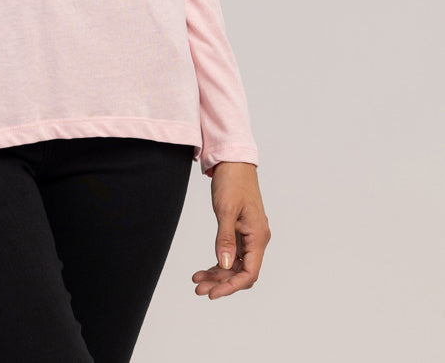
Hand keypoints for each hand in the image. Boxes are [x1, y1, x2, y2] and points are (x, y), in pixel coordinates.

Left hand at [192, 162, 270, 299]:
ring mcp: (249, 236)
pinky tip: (204, 269)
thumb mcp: (225, 210)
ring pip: (235, 265)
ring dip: (218, 275)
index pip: (249, 273)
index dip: (231, 286)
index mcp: (258, 236)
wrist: (234, 162)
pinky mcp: (240, 230)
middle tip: (198, 289)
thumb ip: (225, 238)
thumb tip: (223, 265)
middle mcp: (256, 239)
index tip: (212, 293)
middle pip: (241, 272)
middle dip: (221, 283)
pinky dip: (218, 263)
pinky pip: (231, 254)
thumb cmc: (233, 182)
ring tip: (197, 281)